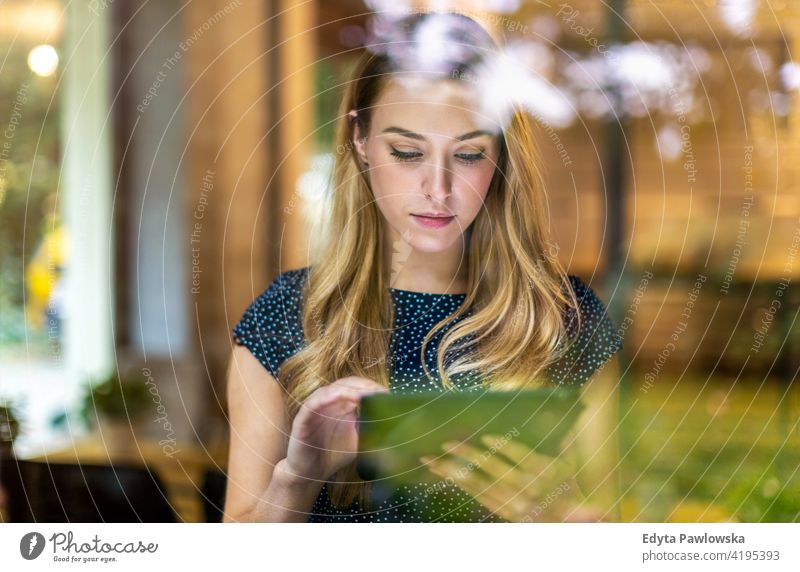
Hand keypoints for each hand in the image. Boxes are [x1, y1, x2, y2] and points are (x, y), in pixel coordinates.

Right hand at [284, 376, 387, 482]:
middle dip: (364, 386)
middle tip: (380, 392)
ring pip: (331, 389)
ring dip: (348, 389)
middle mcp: (330, 402)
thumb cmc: (334, 455)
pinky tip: (340, 397)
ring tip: (364, 394)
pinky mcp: (303, 417)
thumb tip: (396, 428)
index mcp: (343, 405)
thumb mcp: (359, 440)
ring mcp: (316, 408)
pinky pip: (314, 402)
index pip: (358, 387)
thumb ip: (372, 430)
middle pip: (347, 384)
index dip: (373, 387)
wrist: (310, 473)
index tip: (388, 395)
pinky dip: (327, 397)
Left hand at [420, 433, 603, 521]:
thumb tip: (556, 418)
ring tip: (431, 459)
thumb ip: (563, 441)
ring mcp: (512, 502)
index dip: (505, 446)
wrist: (565, 520)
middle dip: (469, 455)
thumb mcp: (568, 461)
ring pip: (478, 484)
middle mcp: (527, 489)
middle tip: (447, 442)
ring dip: (452, 471)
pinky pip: (476, 495)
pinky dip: (457, 483)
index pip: (522, 456)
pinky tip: (441, 471)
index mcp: (544, 472)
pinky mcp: (502, 510)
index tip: (487, 436)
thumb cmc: (565, 483)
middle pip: (494, 470)